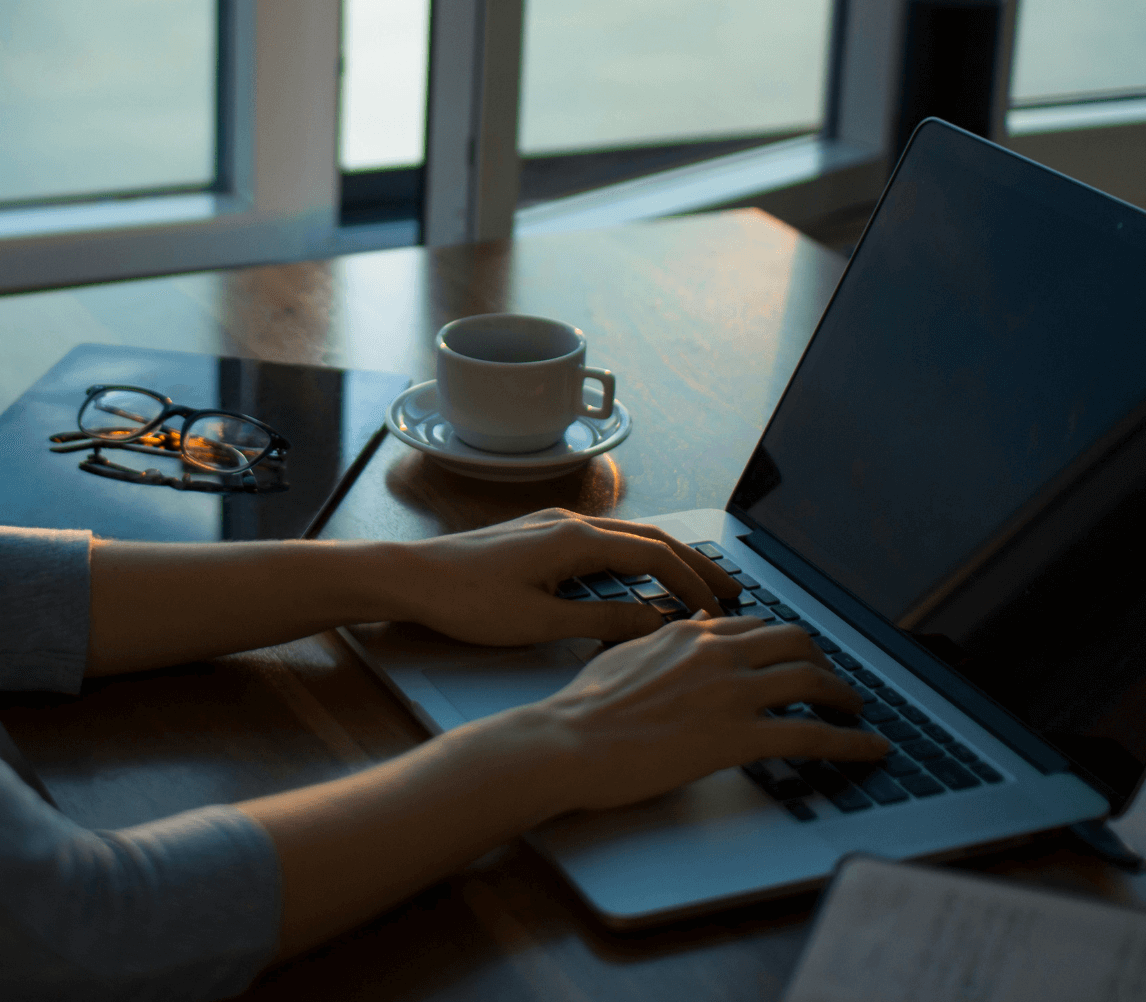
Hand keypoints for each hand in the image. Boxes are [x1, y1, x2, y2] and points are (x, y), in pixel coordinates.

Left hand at [392, 509, 741, 646]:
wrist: (411, 577)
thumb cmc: (466, 601)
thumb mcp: (539, 622)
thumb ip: (601, 622)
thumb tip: (655, 623)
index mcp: (575, 539)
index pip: (655, 556)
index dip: (693, 584)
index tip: (720, 612)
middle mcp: (570, 522)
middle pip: (651, 538)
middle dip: (695, 563)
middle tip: (733, 589)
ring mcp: (553, 525)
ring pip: (628, 537)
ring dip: (667, 559)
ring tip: (697, 585)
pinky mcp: (539, 535)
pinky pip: (603, 542)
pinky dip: (635, 558)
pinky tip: (640, 579)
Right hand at [509, 614, 888, 813]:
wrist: (568, 742)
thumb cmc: (583, 708)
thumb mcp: (623, 655)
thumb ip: (662, 642)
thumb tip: (685, 630)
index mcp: (690, 634)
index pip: (755, 627)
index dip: (785, 643)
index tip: (797, 657)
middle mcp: (717, 653)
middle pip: (795, 642)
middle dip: (823, 661)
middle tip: (833, 683)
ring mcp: (731, 693)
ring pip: (813, 680)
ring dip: (845, 697)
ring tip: (857, 712)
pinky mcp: (738, 736)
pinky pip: (813, 735)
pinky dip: (852, 743)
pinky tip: (872, 750)